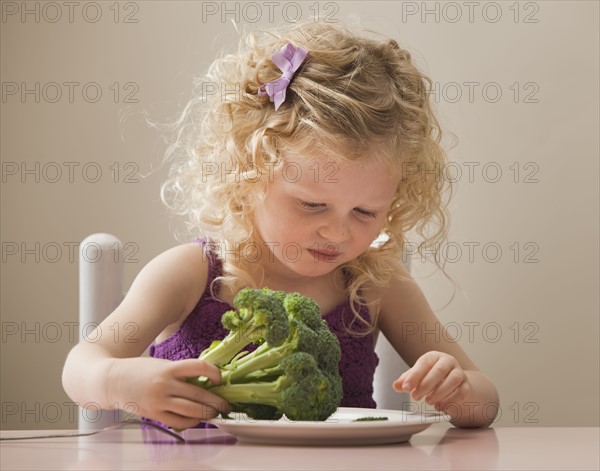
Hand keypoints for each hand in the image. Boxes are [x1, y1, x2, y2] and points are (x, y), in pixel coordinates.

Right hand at [107, 357, 230, 429]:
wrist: (111, 380)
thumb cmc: (139, 370)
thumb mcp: (161, 364)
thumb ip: (180, 372)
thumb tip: (206, 381)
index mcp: (169, 367)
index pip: (199, 367)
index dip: (214, 373)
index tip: (220, 379)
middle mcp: (165, 384)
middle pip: (199, 395)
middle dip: (217, 401)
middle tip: (227, 404)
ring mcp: (159, 401)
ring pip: (191, 411)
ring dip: (207, 414)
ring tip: (215, 413)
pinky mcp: (153, 414)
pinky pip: (178, 422)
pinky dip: (191, 422)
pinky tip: (197, 419)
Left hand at [393, 351, 468, 410]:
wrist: (454, 381)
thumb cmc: (432, 376)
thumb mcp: (418, 376)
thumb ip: (406, 380)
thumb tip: (396, 385)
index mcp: (434, 356)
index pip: (424, 363)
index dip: (414, 375)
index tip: (406, 387)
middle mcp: (448, 362)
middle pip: (439, 370)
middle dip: (426, 385)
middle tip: (415, 397)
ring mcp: (459, 373)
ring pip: (453, 380)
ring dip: (439, 392)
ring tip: (428, 401)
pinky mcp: (467, 385)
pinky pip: (462, 392)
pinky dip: (450, 400)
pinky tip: (440, 406)